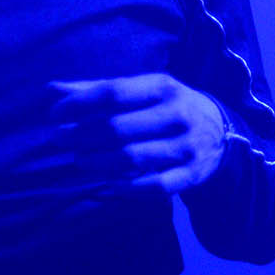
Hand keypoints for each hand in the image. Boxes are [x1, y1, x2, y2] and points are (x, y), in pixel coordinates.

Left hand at [47, 73, 229, 194]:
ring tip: (80, 160)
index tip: (54, 115)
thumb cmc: (167, 107)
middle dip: (82, 135)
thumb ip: (98, 90)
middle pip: (118, 127)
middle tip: (61, 140)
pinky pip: (156, 185)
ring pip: (133, 158)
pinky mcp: (192, 174)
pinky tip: (108, 184)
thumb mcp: (142, 90)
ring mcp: (186, 146)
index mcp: (163, 87)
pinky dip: (128, 187)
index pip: (113, 93)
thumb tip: (51, 90)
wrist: (223, 131)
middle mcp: (177, 114)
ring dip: (98, 162)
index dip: (79, 104)